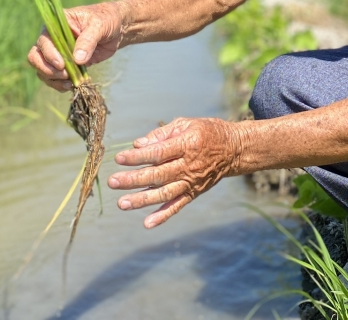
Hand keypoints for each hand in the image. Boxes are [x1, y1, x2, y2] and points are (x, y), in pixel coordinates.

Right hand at [26, 0, 125, 89]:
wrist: (116, 28)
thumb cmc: (106, 19)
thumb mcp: (99, 25)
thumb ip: (88, 40)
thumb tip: (77, 60)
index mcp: (56, 25)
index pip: (43, 41)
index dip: (49, 54)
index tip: (62, 64)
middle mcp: (52, 39)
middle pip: (35, 57)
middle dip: (47, 69)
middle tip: (64, 74)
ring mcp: (57, 54)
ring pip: (42, 70)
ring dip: (53, 79)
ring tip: (70, 82)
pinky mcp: (66, 65)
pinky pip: (55, 78)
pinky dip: (60, 84)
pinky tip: (73, 84)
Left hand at [107, 117, 242, 227]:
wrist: (234, 149)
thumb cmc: (207, 132)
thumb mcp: (186, 124)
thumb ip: (161, 134)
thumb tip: (138, 145)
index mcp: (187, 144)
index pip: (158, 152)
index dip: (138, 156)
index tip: (119, 158)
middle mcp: (189, 165)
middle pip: (158, 175)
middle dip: (134, 179)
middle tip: (113, 182)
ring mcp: (191, 182)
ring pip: (164, 193)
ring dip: (142, 200)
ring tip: (122, 203)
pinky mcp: (194, 193)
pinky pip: (177, 206)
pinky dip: (163, 216)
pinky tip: (147, 223)